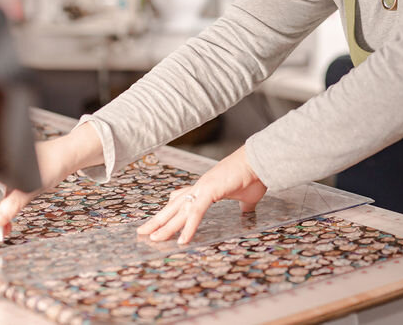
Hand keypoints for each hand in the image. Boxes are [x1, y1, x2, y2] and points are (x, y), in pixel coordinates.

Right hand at [0, 122, 103, 233]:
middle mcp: (2, 165)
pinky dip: (7, 206)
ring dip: (0, 211)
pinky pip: (6, 194)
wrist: (68, 155)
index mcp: (1, 162)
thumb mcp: (32, 187)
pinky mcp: (15, 177)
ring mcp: (8, 171)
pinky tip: (9, 219)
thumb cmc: (52, 163)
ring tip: (4, 228)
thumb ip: (14, 203)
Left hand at [137, 145, 265, 244]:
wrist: (260, 160)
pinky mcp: (210, 191)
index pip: (183, 199)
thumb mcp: (247, 197)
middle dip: (158, 220)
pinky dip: (188, 227)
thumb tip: (246, 212)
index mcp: (207, 187)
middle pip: (174, 206)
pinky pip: (195, 212)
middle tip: (143, 231)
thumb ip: (244, 206)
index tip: (160, 220)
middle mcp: (200, 187)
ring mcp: (203, 188)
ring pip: (179, 211)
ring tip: (152, 238)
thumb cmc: (255, 175)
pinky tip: (182, 241)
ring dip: (165, 226)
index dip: (171, 211)